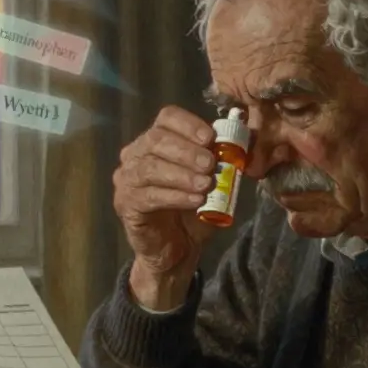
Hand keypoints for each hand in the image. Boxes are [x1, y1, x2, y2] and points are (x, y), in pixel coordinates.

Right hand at [113, 106, 218, 308]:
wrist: (177, 249)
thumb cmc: (194, 210)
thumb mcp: (212, 181)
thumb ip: (221, 162)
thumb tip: (240, 145)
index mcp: (155, 140)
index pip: (166, 118)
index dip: (188, 124)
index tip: (210, 138)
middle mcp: (135, 154)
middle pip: (156, 139)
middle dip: (187, 151)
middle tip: (210, 165)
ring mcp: (127, 179)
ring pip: (150, 167)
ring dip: (182, 174)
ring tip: (205, 185)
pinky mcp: (126, 204)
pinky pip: (148, 196)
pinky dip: (175, 196)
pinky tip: (195, 201)